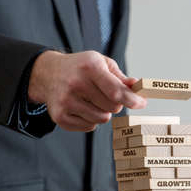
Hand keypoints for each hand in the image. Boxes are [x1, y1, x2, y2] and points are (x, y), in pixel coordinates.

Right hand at [28, 50, 146, 131]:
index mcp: (90, 67)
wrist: (48, 73)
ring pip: (102, 119)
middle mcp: (76, 84)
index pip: (116, 91)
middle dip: (116, 103)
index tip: (141, 103)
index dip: (132, 100)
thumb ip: (120, 77)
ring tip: (93, 100)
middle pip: (112, 107)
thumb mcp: (101, 63)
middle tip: (107, 95)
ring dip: (103, 112)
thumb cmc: (81, 67)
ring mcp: (66, 102)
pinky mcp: (60, 116)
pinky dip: (91, 120)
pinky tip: (83, 107)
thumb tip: (137, 87)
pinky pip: (90, 127)